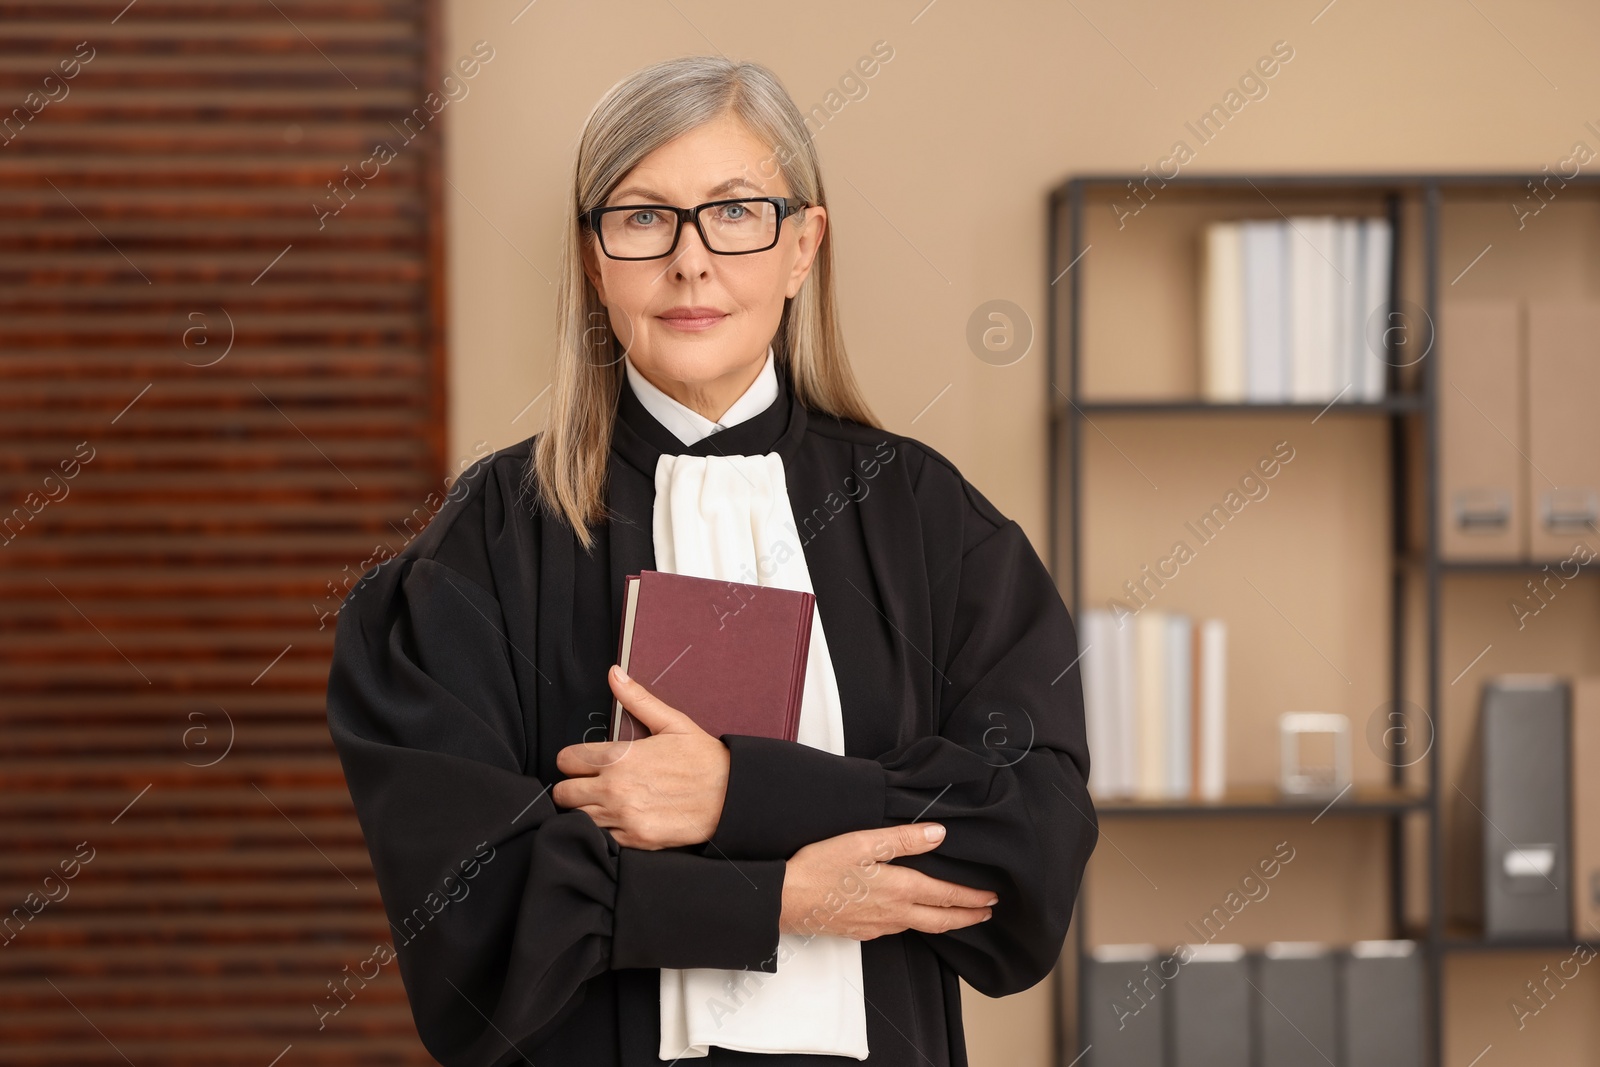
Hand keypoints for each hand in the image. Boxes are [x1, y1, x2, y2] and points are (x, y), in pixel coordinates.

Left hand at [551, 664, 730, 850]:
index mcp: (619, 757)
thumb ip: (637, 699)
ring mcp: (623, 817)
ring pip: (577, 818)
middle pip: (563, 793)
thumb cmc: (702, 759)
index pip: (566, 760)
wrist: (730, 796)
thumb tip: (614, 674)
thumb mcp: (672, 722)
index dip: (572, 760)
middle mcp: (614, 789)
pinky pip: (600, 838)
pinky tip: (617, 819)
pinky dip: (603, 831)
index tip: (583, 763)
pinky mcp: (634, 839)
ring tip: (602, 802)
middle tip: (588, 785)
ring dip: (585, 810)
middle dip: (572, 786)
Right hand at [780, 823, 997, 940]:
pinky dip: (918, 924)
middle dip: (968, 916)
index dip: (972, 897)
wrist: (786, 900)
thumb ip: (902, 839)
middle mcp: (894, 913)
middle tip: (987, 913)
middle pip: (941, 920)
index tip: (992, 897)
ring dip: (945, 922)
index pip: (946, 896)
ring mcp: (878, 926)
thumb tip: (938, 834)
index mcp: (899, 889)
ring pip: (921, 927)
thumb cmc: (820, 868)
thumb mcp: (862, 843)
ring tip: (957, 915)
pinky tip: (913, 918)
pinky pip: (899, 930)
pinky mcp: (862, 932)